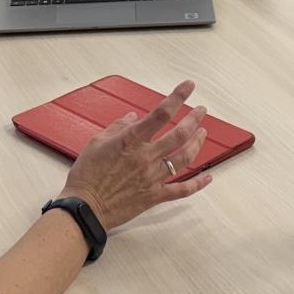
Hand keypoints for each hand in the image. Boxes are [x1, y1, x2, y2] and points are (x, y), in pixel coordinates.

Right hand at [59, 80, 210, 230]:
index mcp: (131, 140)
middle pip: (179, 134)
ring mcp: (153, 177)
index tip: (188, 86)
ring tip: (203, 133)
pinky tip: (208, 177)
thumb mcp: (96, 142)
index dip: (177, 97)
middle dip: (194, 119)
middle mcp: (146, 157)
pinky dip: (197, 184)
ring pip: (184, 158)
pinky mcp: (155, 196)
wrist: (86, 207)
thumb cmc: (87, 175)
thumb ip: (117, 127)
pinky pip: (181, 190)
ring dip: (197, 144)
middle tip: (201, 110)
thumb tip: (132, 117)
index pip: (161, 113)